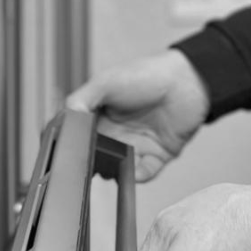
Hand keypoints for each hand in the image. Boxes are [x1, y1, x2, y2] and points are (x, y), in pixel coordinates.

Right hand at [66, 49, 209, 181]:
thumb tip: (63, 119)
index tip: (65, 150)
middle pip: (94, 156)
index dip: (70, 144)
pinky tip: (133, 169)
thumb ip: (81, 100)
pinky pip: (142, 175)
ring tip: (110, 165)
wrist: (187, 81)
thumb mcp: (106, 81)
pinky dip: (136, 176)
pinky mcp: (156, 157)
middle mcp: (115, 133)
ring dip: (111, 171)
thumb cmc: (147, 74)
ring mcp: (135, 146)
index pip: (77, 136)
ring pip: (115, 169)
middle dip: (88, 163)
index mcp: (99, 115)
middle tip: (85, 163)